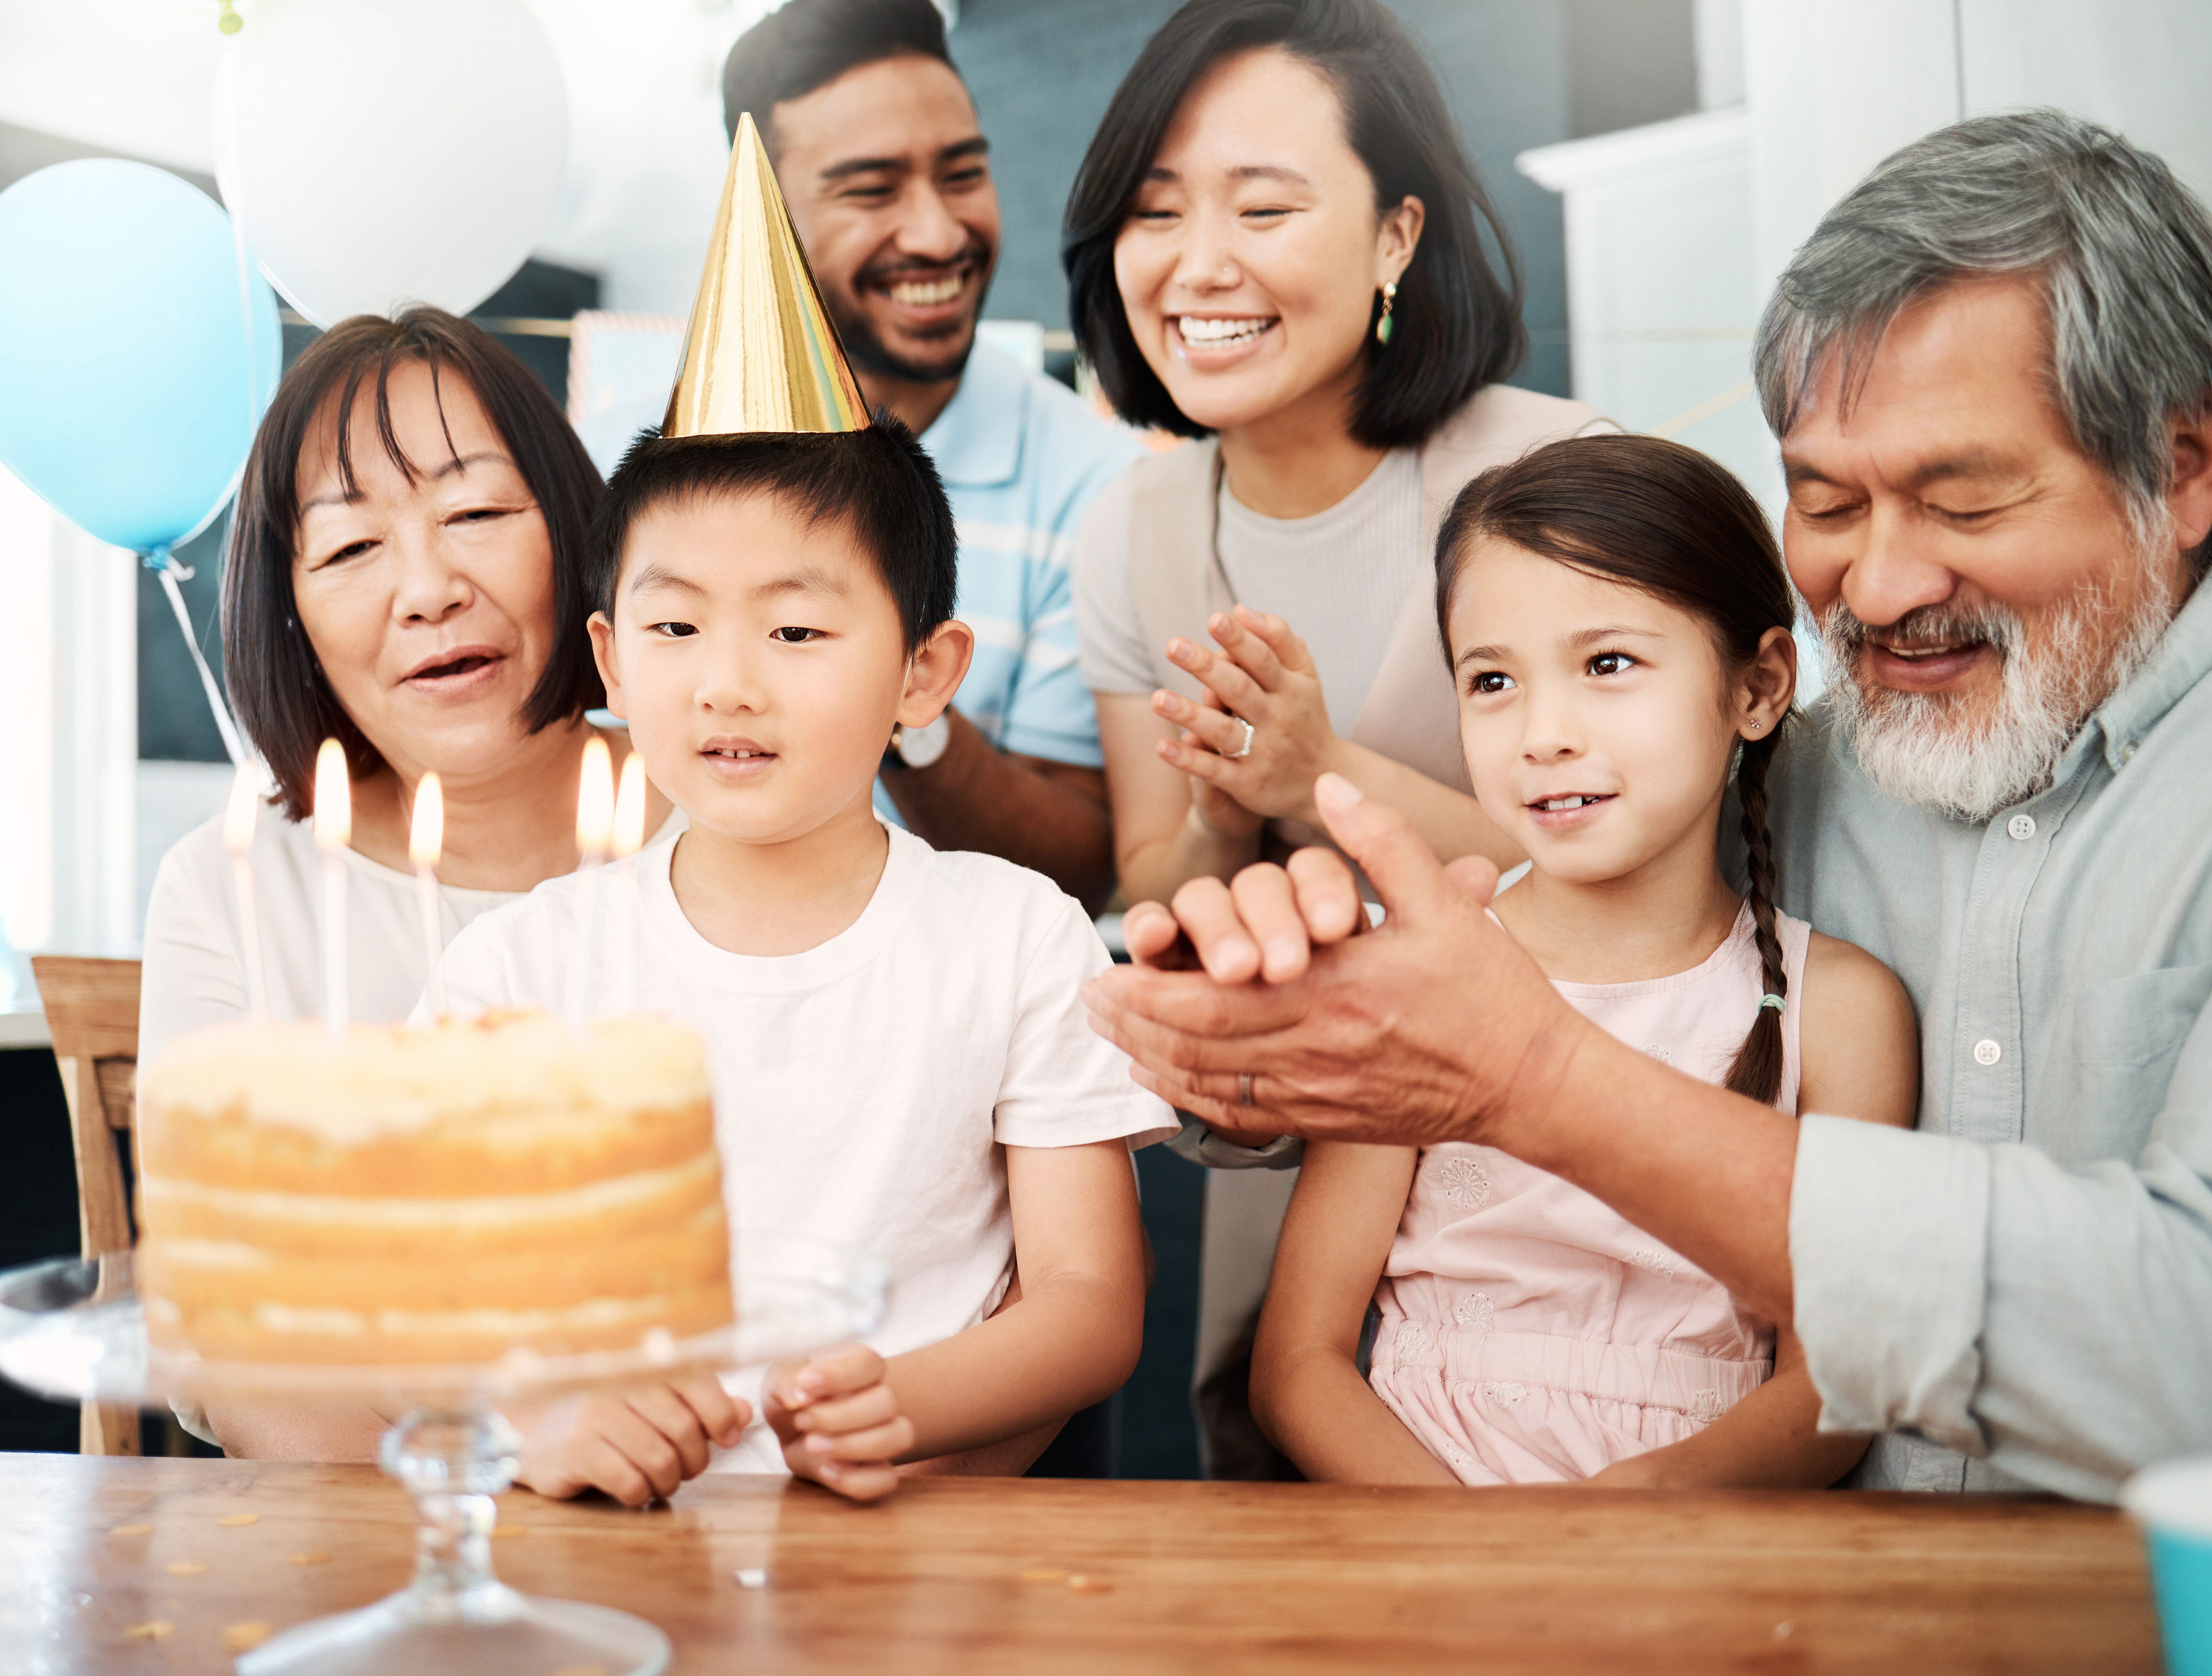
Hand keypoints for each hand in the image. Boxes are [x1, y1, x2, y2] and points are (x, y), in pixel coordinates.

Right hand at [509, 1376, 749, 1506]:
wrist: (540, 1434)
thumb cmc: (610, 1421)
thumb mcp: (657, 1408)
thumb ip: (704, 1407)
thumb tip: (745, 1412)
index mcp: (644, 1367)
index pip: (699, 1384)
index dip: (721, 1415)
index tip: (726, 1438)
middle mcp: (620, 1385)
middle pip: (684, 1429)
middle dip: (695, 1459)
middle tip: (685, 1469)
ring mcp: (596, 1416)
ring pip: (660, 1459)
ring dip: (669, 1482)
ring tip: (661, 1482)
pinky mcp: (577, 1450)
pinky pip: (629, 1482)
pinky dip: (640, 1495)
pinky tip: (634, 1491)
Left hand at [763, 1343, 911, 1501]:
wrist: (794, 1427)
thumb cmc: (792, 1394)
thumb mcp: (779, 1378)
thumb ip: (787, 1380)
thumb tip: (798, 1395)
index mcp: (859, 1366)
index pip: (870, 1363)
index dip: (839, 1376)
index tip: (804, 1384)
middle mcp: (879, 1397)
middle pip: (887, 1401)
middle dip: (840, 1416)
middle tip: (802, 1421)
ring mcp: (884, 1434)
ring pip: (898, 1437)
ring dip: (851, 1446)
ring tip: (812, 1445)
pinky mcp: (877, 1470)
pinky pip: (886, 1480)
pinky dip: (856, 1480)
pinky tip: (826, 1470)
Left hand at [1085, 773, 1590, 1149]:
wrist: (1530, 1081)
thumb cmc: (1490, 993)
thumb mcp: (1442, 903)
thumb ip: (1380, 841)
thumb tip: (1329, 787)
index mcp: (1333, 991)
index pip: (1212, 998)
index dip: (1148, 988)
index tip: (1107, 968)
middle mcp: (1315, 1049)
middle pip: (1191, 1044)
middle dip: (1130, 1022)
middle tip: (1086, 1000)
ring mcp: (1319, 1093)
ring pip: (1208, 1084)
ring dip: (1151, 1059)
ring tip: (1110, 1033)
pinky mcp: (1328, 1120)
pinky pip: (1241, 1115)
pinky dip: (1193, 1096)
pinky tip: (1169, 1076)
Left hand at [1152, 607, 1342, 827]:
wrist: (1324, 778)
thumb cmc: (1304, 715)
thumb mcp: (1304, 676)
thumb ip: (1279, 639)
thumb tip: (1240, 609)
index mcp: (1290, 689)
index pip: (1263, 659)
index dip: (1240, 639)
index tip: (1216, 618)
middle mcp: (1277, 718)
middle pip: (1239, 689)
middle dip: (1207, 667)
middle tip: (1174, 646)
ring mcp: (1262, 752)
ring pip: (1223, 731)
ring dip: (1189, 714)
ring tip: (1157, 698)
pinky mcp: (1247, 783)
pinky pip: (1215, 770)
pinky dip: (1190, 760)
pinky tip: (1164, 747)